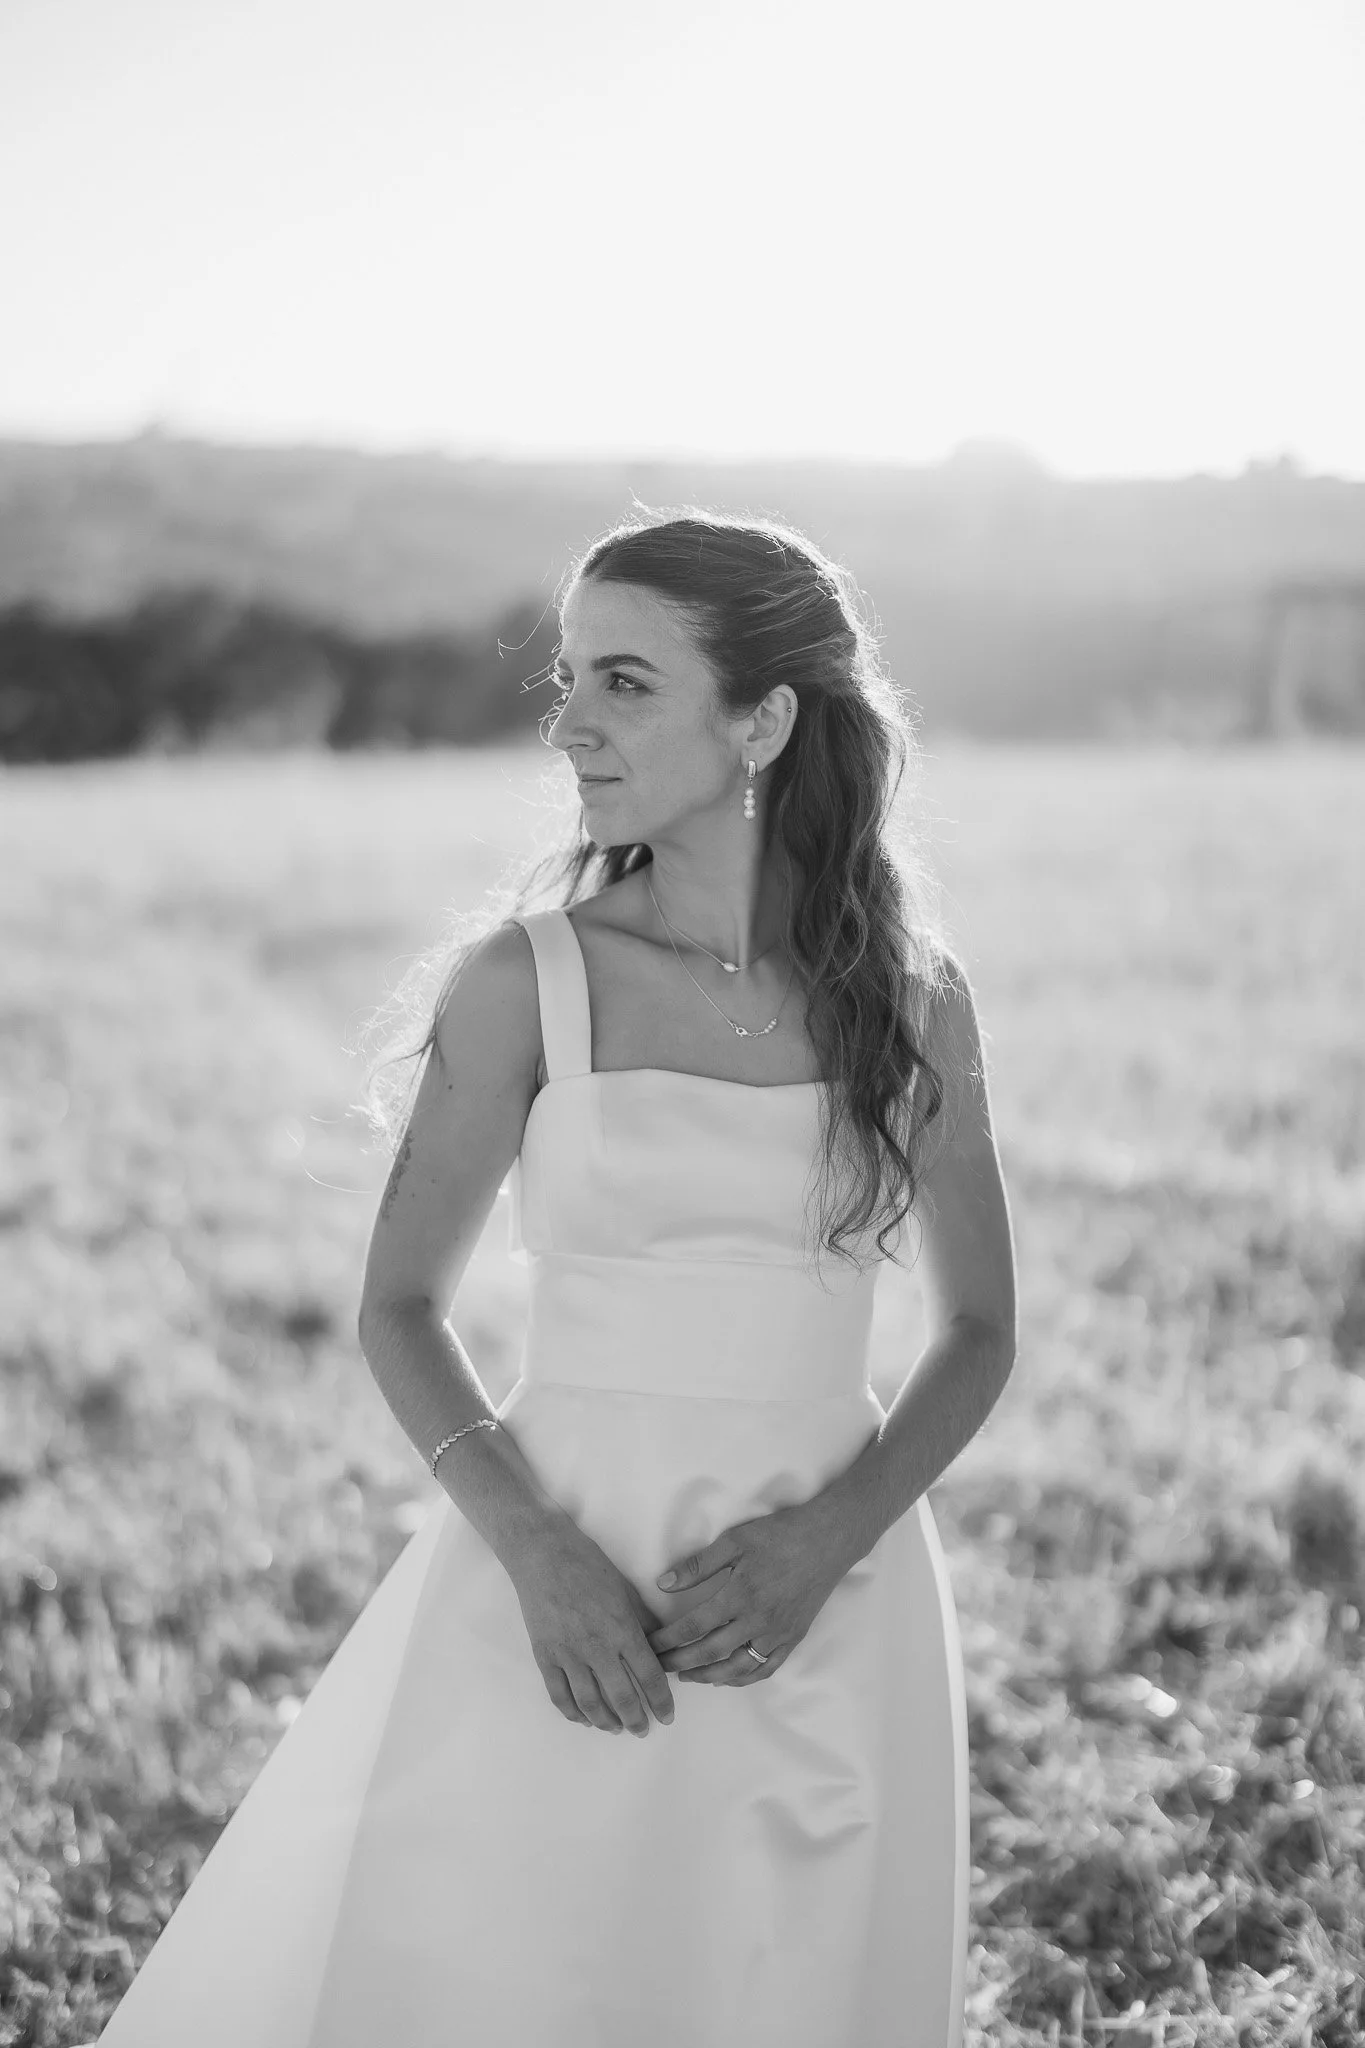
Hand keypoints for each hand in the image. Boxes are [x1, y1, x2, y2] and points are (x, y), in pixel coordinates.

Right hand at [509, 1522, 675, 1736]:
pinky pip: (559, 1695)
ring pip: (590, 1703)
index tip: (667, 1716)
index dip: (661, 1701)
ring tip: (615, 1729)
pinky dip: (573, 1712)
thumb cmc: (588, 1565)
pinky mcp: (545, 1656)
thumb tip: (659, 1646)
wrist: (542, 1554)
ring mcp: (568, 1654)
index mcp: (622, 1629)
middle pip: (622, 1697)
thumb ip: (643, 1621)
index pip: (649, 1676)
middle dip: (636, 1720)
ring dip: (606, 1722)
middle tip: (642, 1730)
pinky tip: (583, 1718)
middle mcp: (597, 1647)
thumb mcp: (625, 1589)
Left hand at [646, 1501, 850, 1686]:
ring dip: (709, 1676)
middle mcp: (757, 1621)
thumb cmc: (779, 1535)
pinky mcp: (793, 1638)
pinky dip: (743, 1678)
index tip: (650, 1645)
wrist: (828, 1540)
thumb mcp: (734, 1541)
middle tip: (660, 1667)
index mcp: (738, 1595)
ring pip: (738, 1668)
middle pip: (710, 1653)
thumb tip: (663, 1584)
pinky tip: (727, 1677)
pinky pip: (765, 1668)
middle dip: (680, 1663)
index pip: (693, 1627)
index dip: (668, 1640)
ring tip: (688, 1676)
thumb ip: (698, 1565)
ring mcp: (777, 1634)